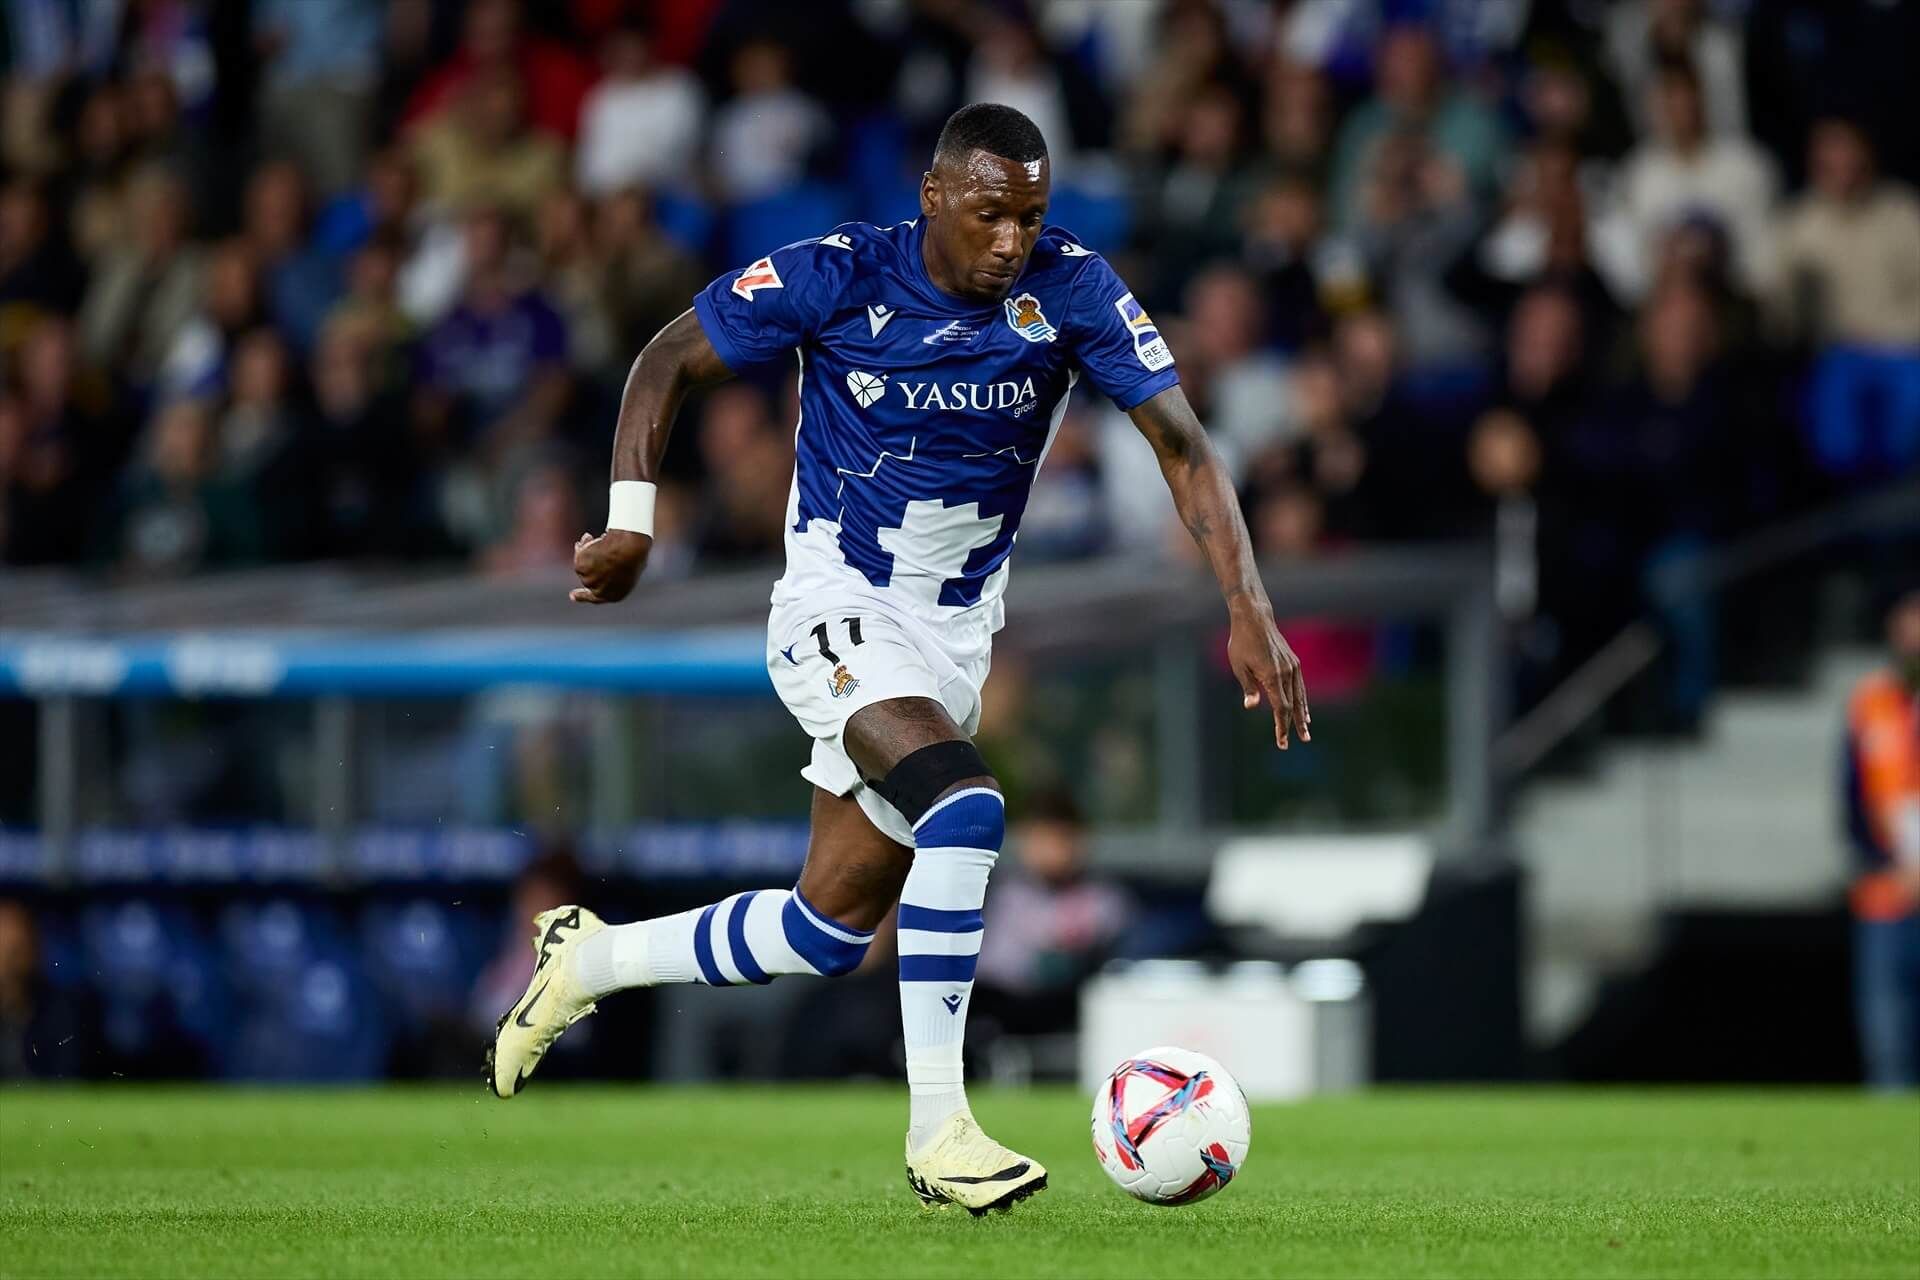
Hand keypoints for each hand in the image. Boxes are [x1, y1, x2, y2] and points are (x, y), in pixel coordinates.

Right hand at [569, 529, 650, 603]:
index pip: (595, 598)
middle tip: (584, 550)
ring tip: (594, 539)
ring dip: (585, 552)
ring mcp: (589, 580)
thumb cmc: (635, 555)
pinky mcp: (581, 568)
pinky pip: (579, 554)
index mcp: (615, 595)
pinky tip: (589, 537)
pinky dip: (583, 545)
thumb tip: (607, 564)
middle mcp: (600, 591)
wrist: (629, 549)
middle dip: (587, 566)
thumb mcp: (629, 568)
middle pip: (587, 578)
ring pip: (582, 565)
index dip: (583, 596)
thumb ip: (615, 572)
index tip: (572, 595)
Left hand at [1228, 602, 1310, 749]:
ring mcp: (1292, 667)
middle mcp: (1286, 673)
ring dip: (1302, 714)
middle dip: (1296, 725)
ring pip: (1300, 696)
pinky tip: (1303, 708)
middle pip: (1293, 705)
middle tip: (1302, 740)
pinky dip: (1302, 699)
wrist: (1255, 619)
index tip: (1283, 742)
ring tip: (1306, 728)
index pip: (1281, 709)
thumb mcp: (1239, 666)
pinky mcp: (1293, 662)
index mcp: (1272, 677)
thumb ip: (1248, 687)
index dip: (1282, 727)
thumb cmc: (1242, 642)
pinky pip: (1300, 685)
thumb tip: (1252, 706)